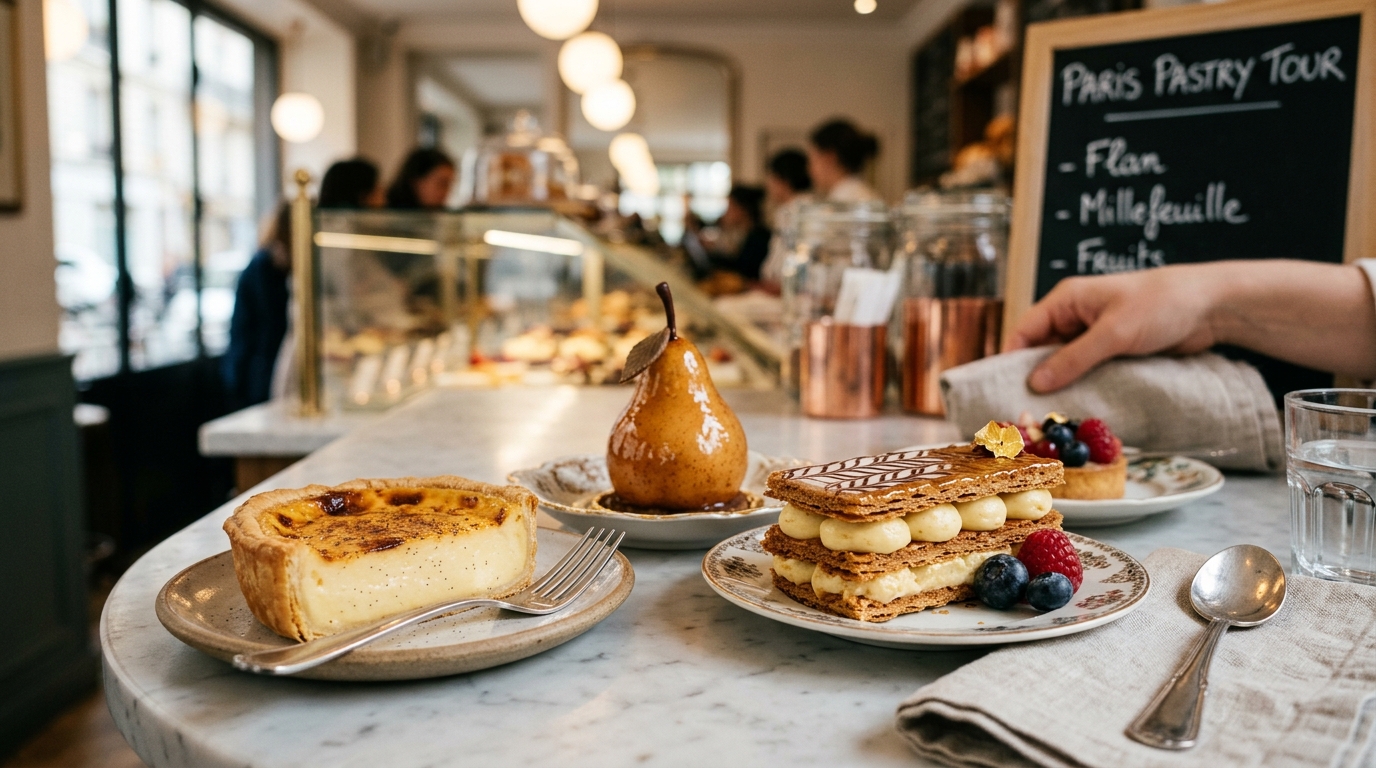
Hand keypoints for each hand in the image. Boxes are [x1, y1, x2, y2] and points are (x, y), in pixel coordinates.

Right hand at [1007, 265, 1222, 391]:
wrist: (1211, 306)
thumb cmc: (1161, 304)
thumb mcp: (1113, 333)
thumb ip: (1073, 359)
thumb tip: (1036, 383)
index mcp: (1067, 300)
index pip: (1025, 329)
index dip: (1011, 358)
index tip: (1003, 389)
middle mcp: (1076, 316)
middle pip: (1042, 350)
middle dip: (1036, 376)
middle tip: (1028, 408)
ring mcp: (1095, 334)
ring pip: (1065, 363)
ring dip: (1062, 384)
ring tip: (1053, 410)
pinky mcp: (1114, 350)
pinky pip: (1088, 370)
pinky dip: (1083, 385)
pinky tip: (1080, 403)